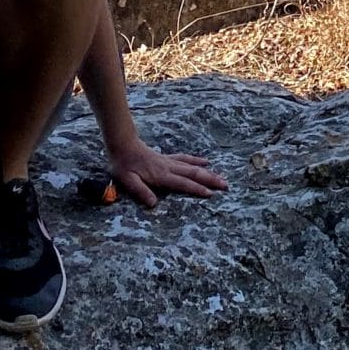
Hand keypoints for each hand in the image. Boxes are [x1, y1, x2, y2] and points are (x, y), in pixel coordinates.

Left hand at [106, 141, 227, 209]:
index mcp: (161, 175)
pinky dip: (197, 160)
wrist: (123, 145)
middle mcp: (169, 167)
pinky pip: (186, 159)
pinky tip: (206, 161)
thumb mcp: (127, 181)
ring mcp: (170, 161)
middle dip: (211, 180)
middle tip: (226, 186)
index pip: (183, 183)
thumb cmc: (123, 165)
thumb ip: (141, 191)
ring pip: (193, 167)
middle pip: (194, 174)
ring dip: (208, 172)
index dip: (197, 189)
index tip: (211, 194)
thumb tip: (154, 204)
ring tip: (222, 177)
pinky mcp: (168, 158)